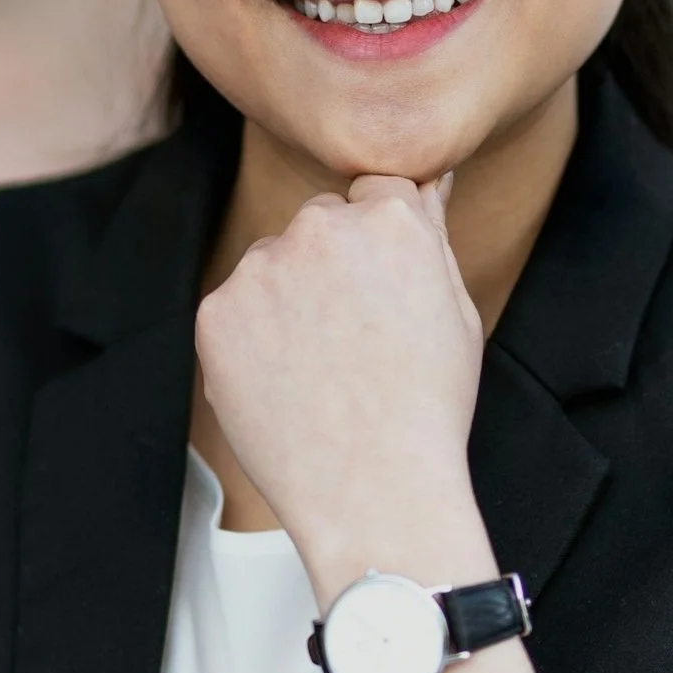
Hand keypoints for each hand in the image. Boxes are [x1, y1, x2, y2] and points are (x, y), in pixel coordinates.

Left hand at [194, 173, 486, 586]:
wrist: (372, 491)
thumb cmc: (428, 407)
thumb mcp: (456, 311)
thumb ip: (431, 235)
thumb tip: (428, 182)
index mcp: (391, 219)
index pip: (377, 192)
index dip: (382, 245)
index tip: (386, 292)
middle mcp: (321, 228)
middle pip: (321, 222)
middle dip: (333, 263)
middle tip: (354, 338)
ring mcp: (261, 268)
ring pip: (272, 264)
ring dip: (288, 298)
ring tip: (320, 371)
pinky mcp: (215, 312)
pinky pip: (234, 308)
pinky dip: (251, 338)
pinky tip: (285, 385)